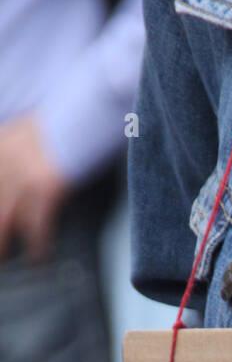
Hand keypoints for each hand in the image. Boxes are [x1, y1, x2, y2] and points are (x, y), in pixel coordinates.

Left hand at [0, 116, 70, 261]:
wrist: (93, 102)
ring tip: (6, 259)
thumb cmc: (74, 115)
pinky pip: (37, 224)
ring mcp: (26, 171)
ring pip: (4, 216)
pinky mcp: (47, 185)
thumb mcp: (36, 127)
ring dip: (4, 242)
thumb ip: (21, 147)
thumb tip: (22, 172)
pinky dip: (38, 244)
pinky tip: (39, 257)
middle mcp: (8, 157)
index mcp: (3, 142)